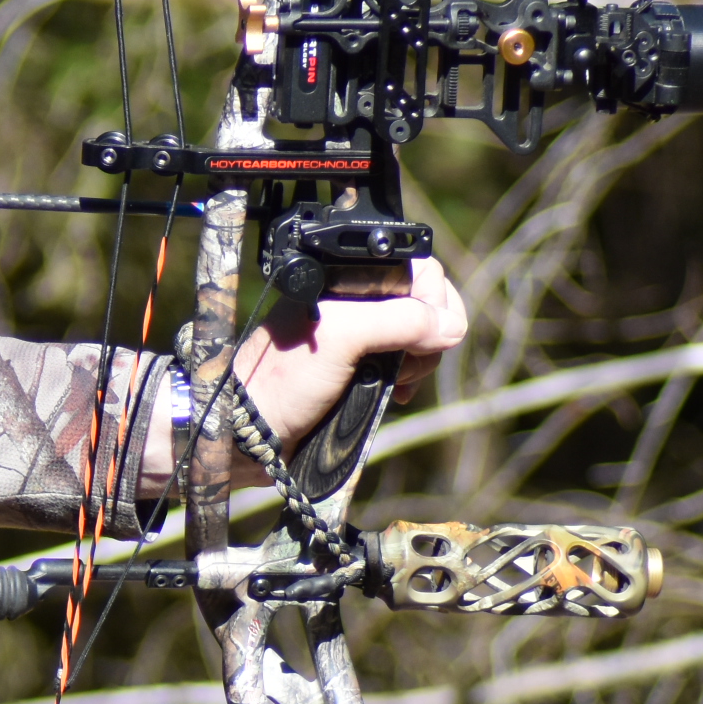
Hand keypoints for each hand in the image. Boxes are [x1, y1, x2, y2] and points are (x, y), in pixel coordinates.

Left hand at [233, 257, 470, 452]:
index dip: (435, 300)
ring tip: (395, 381)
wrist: (252, 433)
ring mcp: (358, 334)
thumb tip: (450, 326)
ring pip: (418, 336)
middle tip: (406, 362)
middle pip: (424, 304)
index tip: (432, 332)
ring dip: (418, 361)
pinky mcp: (359, 365)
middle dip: (428, 336)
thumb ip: (398, 320)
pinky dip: (408, 377)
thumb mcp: (342, 337)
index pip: (418, 270)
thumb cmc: (281, 380)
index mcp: (345, 279)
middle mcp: (354, 300)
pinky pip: (404, 362)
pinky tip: (395, 393)